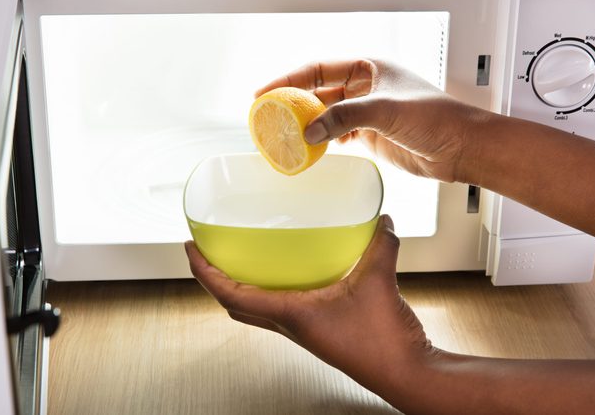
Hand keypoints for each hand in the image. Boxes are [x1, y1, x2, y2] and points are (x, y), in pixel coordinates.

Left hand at [185, 215, 434, 403]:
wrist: (404, 373)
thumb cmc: (383, 342)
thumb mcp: (378, 281)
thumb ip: (380, 245)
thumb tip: (380, 221)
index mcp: (289, 315)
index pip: (229, 293)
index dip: (203, 271)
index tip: (189, 247)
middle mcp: (289, 325)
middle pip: (234, 303)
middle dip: (213, 278)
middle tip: (208, 251)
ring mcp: (302, 330)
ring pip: (255, 308)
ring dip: (239, 285)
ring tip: (240, 257)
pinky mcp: (318, 330)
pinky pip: (281, 308)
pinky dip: (272, 289)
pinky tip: (292, 271)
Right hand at [255, 59, 489, 182]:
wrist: (461, 147)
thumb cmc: (436, 117)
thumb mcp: (386, 110)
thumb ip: (345, 118)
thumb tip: (311, 132)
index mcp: (369, 67)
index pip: (319, 68)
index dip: (290, 78)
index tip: (266, 91)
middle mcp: (366, 86)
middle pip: (320, 91)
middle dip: (294, 103)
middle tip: (269, 115)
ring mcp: (368, 111)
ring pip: (328, 115)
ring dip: (308, 124)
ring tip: (284, 134)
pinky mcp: (371, 134)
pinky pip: (338, 134)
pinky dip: (324, 140)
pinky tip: (312, 147)